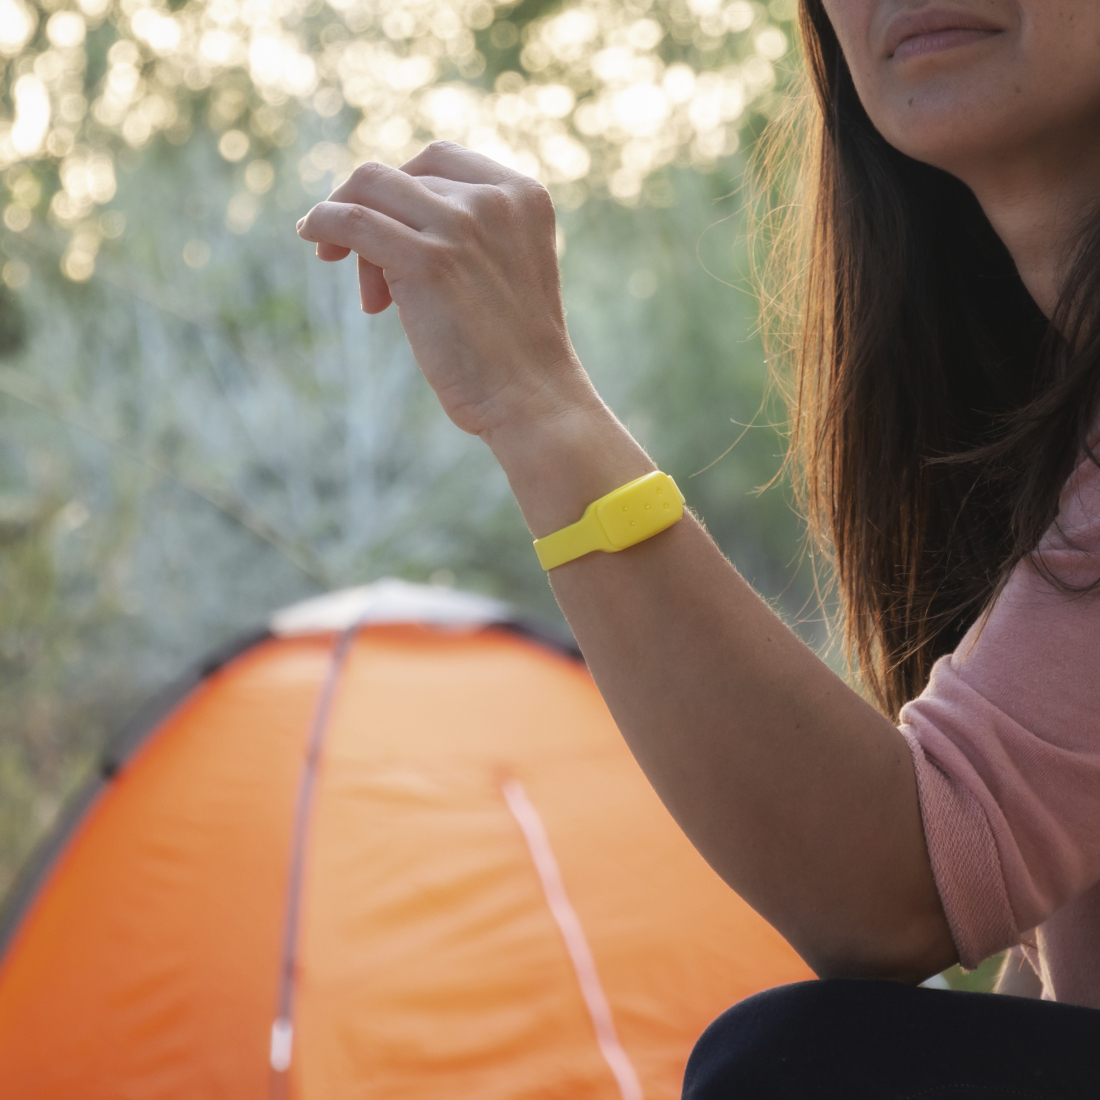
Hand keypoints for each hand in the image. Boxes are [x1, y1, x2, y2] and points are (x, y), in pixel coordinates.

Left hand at [296, 141, 591, 438]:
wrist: (532, 398)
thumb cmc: (512, 349)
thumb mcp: (503, 267)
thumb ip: (466, 231)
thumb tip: (379, 213)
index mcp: (522, 194)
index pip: (438, 160)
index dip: (401, 188)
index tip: (387, 225)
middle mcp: (494, 199)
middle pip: (402, 177)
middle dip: (377, 216)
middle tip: (370, 276)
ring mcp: (461, 225)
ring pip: (371, 188)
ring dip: (347, 223)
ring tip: (355, 278)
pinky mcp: (427, 261)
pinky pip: (352, 221)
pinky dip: (323, 222)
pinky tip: (312, 236)